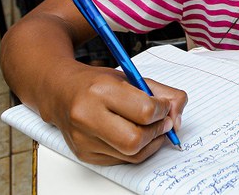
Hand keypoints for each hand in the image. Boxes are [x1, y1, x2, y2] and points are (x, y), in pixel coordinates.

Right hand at [46, 63, 187, 164]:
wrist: (61, 92)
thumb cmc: (98, 84)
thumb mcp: (132, 77)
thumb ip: (163, 93)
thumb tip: (178, 118)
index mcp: (101, 91)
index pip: (145, 111)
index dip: (163, 111)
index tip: (164, 107)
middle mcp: (87, 116)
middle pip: (136, 140)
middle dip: (157, 132)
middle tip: (162, 123)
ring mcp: (83, 139)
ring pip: (131, 154)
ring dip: (150, 143)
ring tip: (151, 129)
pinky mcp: (84, 154)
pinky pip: (122, 160)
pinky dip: (136, 150)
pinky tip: (135, 135)